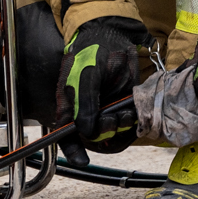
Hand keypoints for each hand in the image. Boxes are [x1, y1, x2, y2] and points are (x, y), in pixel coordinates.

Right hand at [56, 17, 150, 162]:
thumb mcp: (86, 75)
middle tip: (110, 118)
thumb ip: (85, 103)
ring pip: (112, 135)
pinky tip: (132, 113)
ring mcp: (106, 111)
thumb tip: (85, 130)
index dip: (72, 151)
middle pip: (92, 138)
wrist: (115, 37)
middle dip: (103, 132)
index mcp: (70, 106)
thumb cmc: (93, 52)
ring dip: (119, 129)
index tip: (82, 161)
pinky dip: (132, 125)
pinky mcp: (123, 107)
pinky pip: (128, 127)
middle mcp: (87, 112)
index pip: (66, 135)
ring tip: (123, 114)